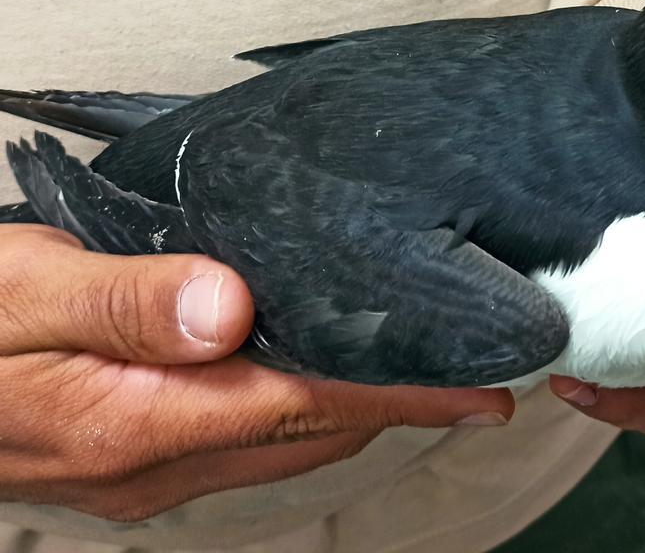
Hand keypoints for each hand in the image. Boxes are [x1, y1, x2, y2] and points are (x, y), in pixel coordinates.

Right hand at [0, 225, 512, 521]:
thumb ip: (125, 300)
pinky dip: (303, 403)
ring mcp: (145, 469)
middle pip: (310, 429)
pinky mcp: (136, 455)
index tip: (484, 389)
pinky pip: (247, 436)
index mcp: (136, 421)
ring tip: (426, 362)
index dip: (402, 396)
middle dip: (400, 402)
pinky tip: (324, 367)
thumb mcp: (23, 289)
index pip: (304, 405)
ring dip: (357, 404)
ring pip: (285, 439)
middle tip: (480, 362)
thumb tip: (230, 306)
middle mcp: (154, 462)